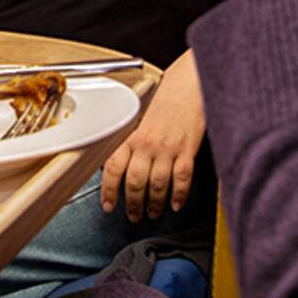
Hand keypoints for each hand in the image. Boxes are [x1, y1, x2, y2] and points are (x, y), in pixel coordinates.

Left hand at [100, 53, 204, 221]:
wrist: (189, 82)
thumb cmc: (166, 96)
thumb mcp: (140, 116)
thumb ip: (130, 139)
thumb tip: (116, 162)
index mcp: (132, 134)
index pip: (113, 168)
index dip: (108, 190)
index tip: (108, 204)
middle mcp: (147, 143)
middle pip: (134, 182)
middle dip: (132, 204)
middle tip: (132, 215)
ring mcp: (168, 148)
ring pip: (157, 185)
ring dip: (154, 204)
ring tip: (153, 213)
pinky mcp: (188, 150)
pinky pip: (182, 179)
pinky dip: (179, 195)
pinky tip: (177, 204)